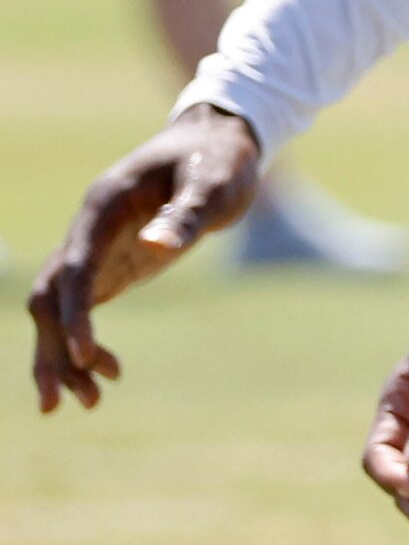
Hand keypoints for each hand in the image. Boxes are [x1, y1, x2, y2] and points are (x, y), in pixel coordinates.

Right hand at [29, 104, 262, 410]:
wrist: (221, 141)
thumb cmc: (220, 158)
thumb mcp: (214, 182)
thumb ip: (186, 213)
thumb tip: (155, 244)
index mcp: (105, 205)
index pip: (75, 265)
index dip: (73, 311)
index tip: (84, 352)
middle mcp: (89, 230)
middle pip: (50, 295)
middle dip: (51, 348)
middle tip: (59, 403)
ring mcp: (96, 248)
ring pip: (59, 309)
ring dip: (64, 355)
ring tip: (90, 402)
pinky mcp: (111, 264)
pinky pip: (82, 310)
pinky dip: (86, 344)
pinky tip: (109, 373)